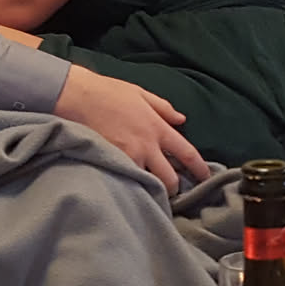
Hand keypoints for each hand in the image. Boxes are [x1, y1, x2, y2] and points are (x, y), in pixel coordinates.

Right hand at [54, 65, 210, 192]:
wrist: (79, 97)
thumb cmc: (109, 92)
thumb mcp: (141, 94)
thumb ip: (163, 108)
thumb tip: (181, 119)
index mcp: (157, 128)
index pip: (186, 153)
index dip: (199, 168)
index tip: (205, 177)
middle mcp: (147, 146)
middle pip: (169, 178)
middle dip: (173, 188)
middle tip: (171, 192)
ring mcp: (129, 157)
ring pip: (148, 183)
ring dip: (151, 189)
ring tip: (151, 193)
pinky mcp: (112, 163)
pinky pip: (127, 180)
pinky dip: (131, 186)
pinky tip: (131, 189)